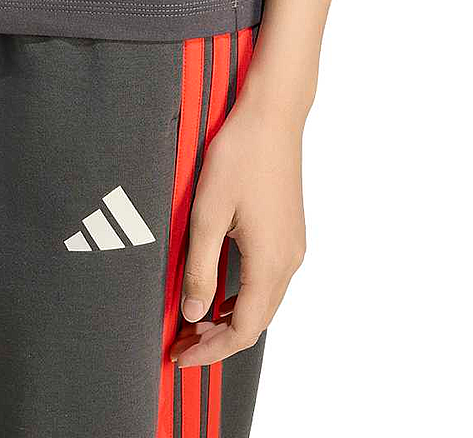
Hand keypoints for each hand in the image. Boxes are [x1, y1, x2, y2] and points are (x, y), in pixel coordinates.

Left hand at [172, 89, 306, 366]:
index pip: (242, 330)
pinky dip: (242, 298)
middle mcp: (288, 261)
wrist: (273, 115)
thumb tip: (194, 315)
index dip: (210, 350)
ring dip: (230, 320)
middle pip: (255, 322)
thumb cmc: (239, 156)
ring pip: (264, 303)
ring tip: (193, 323)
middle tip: (180, 344)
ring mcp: (293, 247)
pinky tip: (218, 292)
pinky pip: (268, 281)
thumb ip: (201, 268)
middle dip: (217, 341)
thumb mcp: (208, 213)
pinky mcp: (290, 232)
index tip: (179, 356)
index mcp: (269, 262)